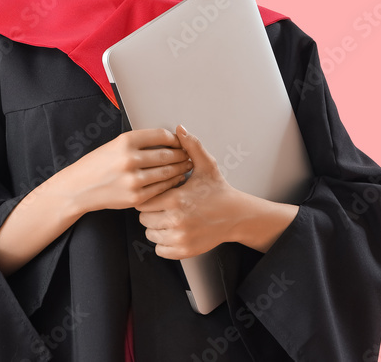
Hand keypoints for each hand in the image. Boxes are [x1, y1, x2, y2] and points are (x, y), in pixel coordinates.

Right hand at [56, 128, 192, 214]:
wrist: (79, 188)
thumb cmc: (96, 165)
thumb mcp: (114, 145)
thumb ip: (138, 142)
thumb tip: (167, 141)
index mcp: (125, 141)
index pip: (160, 136)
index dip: (175, 138)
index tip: (180, 140)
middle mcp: (130, 159)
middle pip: (167, 154)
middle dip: (182, 154)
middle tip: (189, 154)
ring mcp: (133, 179)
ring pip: (166, 172)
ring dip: (180, 168)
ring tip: (187, 165)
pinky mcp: (135, 197)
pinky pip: (161, 188)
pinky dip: (172, 183)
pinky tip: (176, 179)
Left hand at [135, 124, 244, 259]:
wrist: (237, 215)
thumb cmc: (218, 190)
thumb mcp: (206, 166)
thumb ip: (191, 146)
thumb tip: (180, 129)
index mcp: (176, 199)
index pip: (143, 201)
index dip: (148, 197)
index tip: (157, 195)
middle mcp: (176, 220)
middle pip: (144, 219)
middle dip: (150, 212)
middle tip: (162, 207)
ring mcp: (180, 238)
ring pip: (150, 234)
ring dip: (155, 228)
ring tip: (168, 218)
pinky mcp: (184, 251)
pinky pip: (160, 250)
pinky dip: (163, 243)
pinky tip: (172, 232)